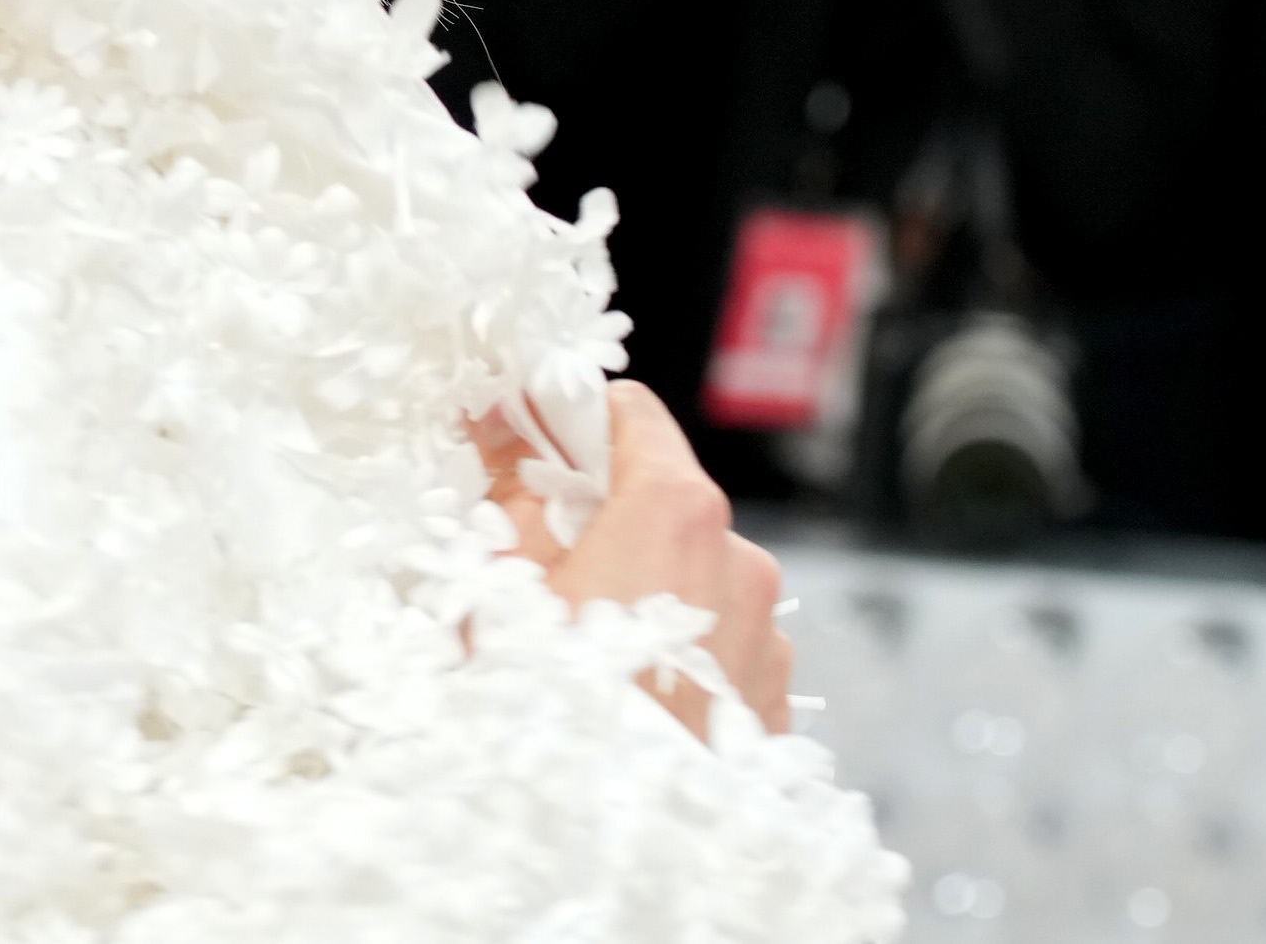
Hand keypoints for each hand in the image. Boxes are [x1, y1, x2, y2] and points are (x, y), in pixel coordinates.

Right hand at [477, 382, 791, 738]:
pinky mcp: (769, 699)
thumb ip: (508, 484)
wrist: (609, 851)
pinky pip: (714, 645)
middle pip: (660, 499)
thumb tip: (501, 422)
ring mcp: (763, 635)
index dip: (569, 427)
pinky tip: (622, 696)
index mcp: (675, 511)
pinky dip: (671, 652)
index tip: (526, 454)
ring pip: (689, 576)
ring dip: (639, 591)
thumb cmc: (546, 714)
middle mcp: (739, 561)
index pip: (628, 415)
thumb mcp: (496, 583)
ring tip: (579, 653)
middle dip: (599, 521)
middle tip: (538, 574)